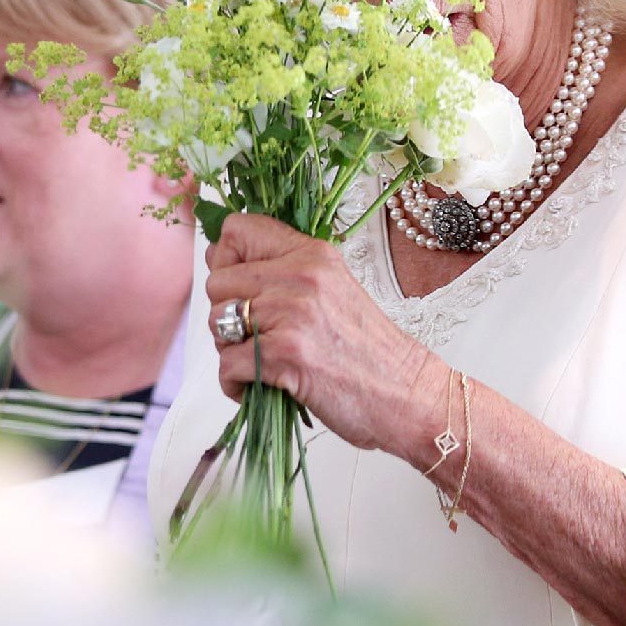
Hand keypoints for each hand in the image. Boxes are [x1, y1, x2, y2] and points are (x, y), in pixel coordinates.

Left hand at [205, 213, 444, 457]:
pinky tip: (259, 387)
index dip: (225, 260)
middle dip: (224, 315)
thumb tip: (218, 257)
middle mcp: (301, 276)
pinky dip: (234, 384)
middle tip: (253, 338)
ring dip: (229, 350)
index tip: (239, 287)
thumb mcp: (331, 289)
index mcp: (312, 254)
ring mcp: (293, 314)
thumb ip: (283, 270)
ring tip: (261, 362)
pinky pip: (227, 365)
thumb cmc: (368, 351)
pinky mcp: (286, 355)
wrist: (409, 395)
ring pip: (217, 323)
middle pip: (217, 282)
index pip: (237, 230)